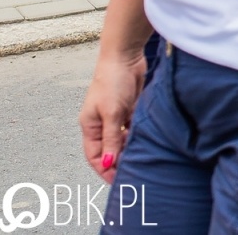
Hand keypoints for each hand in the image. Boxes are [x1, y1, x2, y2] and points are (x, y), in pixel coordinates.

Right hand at [79, 51, 147, 183]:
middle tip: (134, 173)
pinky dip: (138, 136)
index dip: (104, 169)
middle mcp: (102, 122)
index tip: (118, 181)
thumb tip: (109, 163)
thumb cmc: (112, 81)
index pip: (95, 155)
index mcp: (90, 126)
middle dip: (118, 161)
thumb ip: (111, 139)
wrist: (126, 57)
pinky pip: (133, 128)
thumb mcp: (112, 113)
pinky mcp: (130, 108)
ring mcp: (116, 116)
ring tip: (142, 159)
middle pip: (109, 149)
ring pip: (123, 140)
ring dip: (130, 149)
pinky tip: (147, 141)